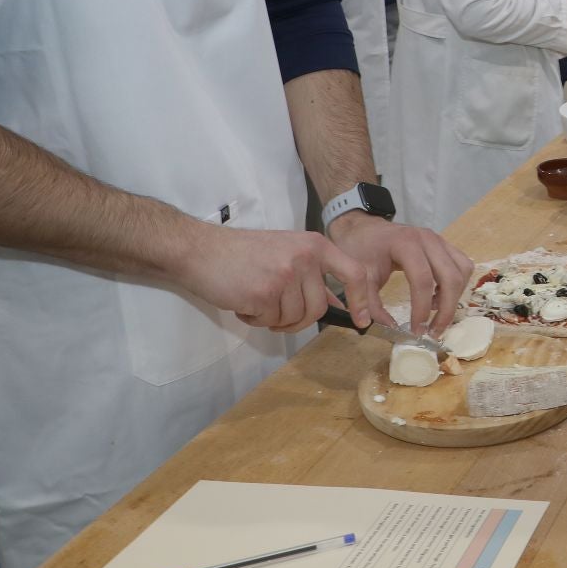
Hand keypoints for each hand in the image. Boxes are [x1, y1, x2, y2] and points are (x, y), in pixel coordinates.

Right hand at [173, 225, 371, 332]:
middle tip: (275, 310)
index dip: (361, 301)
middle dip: (298, 319)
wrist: (202, 250)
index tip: (364, 320)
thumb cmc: (243, 254)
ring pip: (294, 318)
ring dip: (274, 318)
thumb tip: (338, 304)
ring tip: (256, 298)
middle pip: (319, 309)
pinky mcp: (264, 293)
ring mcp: (285, 275)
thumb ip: (313, 274)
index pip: (354, 273)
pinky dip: (256, 319)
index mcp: (315, 245)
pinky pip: (270, 322)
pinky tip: (243, 300)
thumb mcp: (288, 252)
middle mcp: (305, 258)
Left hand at [325, 212, 474, 335]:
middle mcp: (428, 239)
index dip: (422, 309)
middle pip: (451, 277)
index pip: (423, 280)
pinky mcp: (444, 245)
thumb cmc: (360, 250)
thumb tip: (390, 331)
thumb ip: (370, 305)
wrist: (364, 228)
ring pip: (462, 271)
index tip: (416, 331)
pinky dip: (456, 286)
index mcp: (405, 244)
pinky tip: (438, 297)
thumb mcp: (358, 278)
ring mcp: (439, 240)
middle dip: (446, 309)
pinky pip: (462, 266)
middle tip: (433, 332)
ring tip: (435, 313)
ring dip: (454, 297)